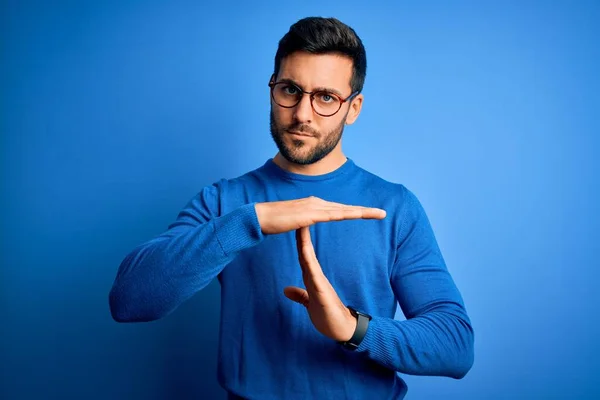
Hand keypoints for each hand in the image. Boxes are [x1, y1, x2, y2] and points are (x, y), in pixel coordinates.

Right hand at [255, 196, 385, 234]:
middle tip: (382, 213)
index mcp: (313, 205)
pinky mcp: (309, 214)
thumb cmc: (272, 221)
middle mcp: (316, 203)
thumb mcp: (292, 222)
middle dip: (364, 210)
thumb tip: (305, 222)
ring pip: (343, 210)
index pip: (338, 209)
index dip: (354, 211)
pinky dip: (346, 214)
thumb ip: (301, 221)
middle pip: (345, 208)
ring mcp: (313, 207)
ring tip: (378, 214)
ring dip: (362, 212)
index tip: (368, 214)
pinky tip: (357, 215)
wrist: (259, 217)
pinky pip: (332, 215)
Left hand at [283, 226, 357, 341]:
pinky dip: (309, 262)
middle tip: (296, 215)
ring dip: (304, 243)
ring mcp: (320, 283)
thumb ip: (300, 296)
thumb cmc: (328, 317)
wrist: (344, 330)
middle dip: (300, 234)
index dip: (297, 239)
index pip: (303, 254)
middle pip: (305, 252)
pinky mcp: (323, 292)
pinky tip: (305, 252)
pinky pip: (314, 275)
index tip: (292, 224)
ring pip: (309, 259)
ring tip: (301, 226)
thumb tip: (286, 290)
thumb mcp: (310, 304)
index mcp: (312, 278)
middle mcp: (316, 277)